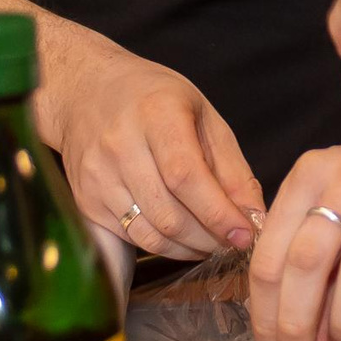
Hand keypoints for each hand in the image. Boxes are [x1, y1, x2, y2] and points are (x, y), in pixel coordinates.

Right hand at [39, 38, 264, 262]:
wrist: (88, 92)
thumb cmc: (154, 100)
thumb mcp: (203, 115)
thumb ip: (231, 168)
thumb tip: (254, 217)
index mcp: (155, 114)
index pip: (186, 176)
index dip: (218, 213)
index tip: (245, 234)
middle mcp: (119, 146)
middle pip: (168, 213)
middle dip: (208, 237)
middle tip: (232, 241)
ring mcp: (96, 176)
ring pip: (148, 233)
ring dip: (187, 248)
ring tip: (209, 241)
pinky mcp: (85, 201)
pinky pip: (128, 238)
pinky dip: (161, 246)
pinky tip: (180, 239)